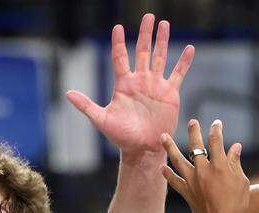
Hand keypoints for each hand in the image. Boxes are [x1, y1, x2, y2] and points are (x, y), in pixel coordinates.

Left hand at [66, 14, 193, 159]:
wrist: (142, 149)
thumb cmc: (121, 137)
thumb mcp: (101, 120)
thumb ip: (86, 105)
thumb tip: (68, 93)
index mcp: (123, 84)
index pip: (120, 57)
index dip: (118, 42)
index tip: (117, 27)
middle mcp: (140, 81)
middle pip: (143, 51)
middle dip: (145, 33)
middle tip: (148, 16)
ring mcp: (155, 85)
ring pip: (160, 57)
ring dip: (163, 41)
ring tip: (165, 24)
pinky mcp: (170, 93)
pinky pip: (178, 74)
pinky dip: (184, 62)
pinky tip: (190, 48)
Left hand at [162, 119, 248, 212]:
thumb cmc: (237, 205)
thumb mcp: (242, 182)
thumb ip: (235, 163)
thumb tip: (235, 146)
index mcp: (219, 166)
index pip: (216, 141)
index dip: (216, 130)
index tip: (216, 124)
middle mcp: (203, 170)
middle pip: (195, 146)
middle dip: (194, 132)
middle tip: (191, 122)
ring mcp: (192, 181)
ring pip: (178, 160)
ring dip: (170, 147)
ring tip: (163, 137)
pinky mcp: (186, 192)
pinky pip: (174, 181)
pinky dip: (167, 174)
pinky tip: (161, 168)